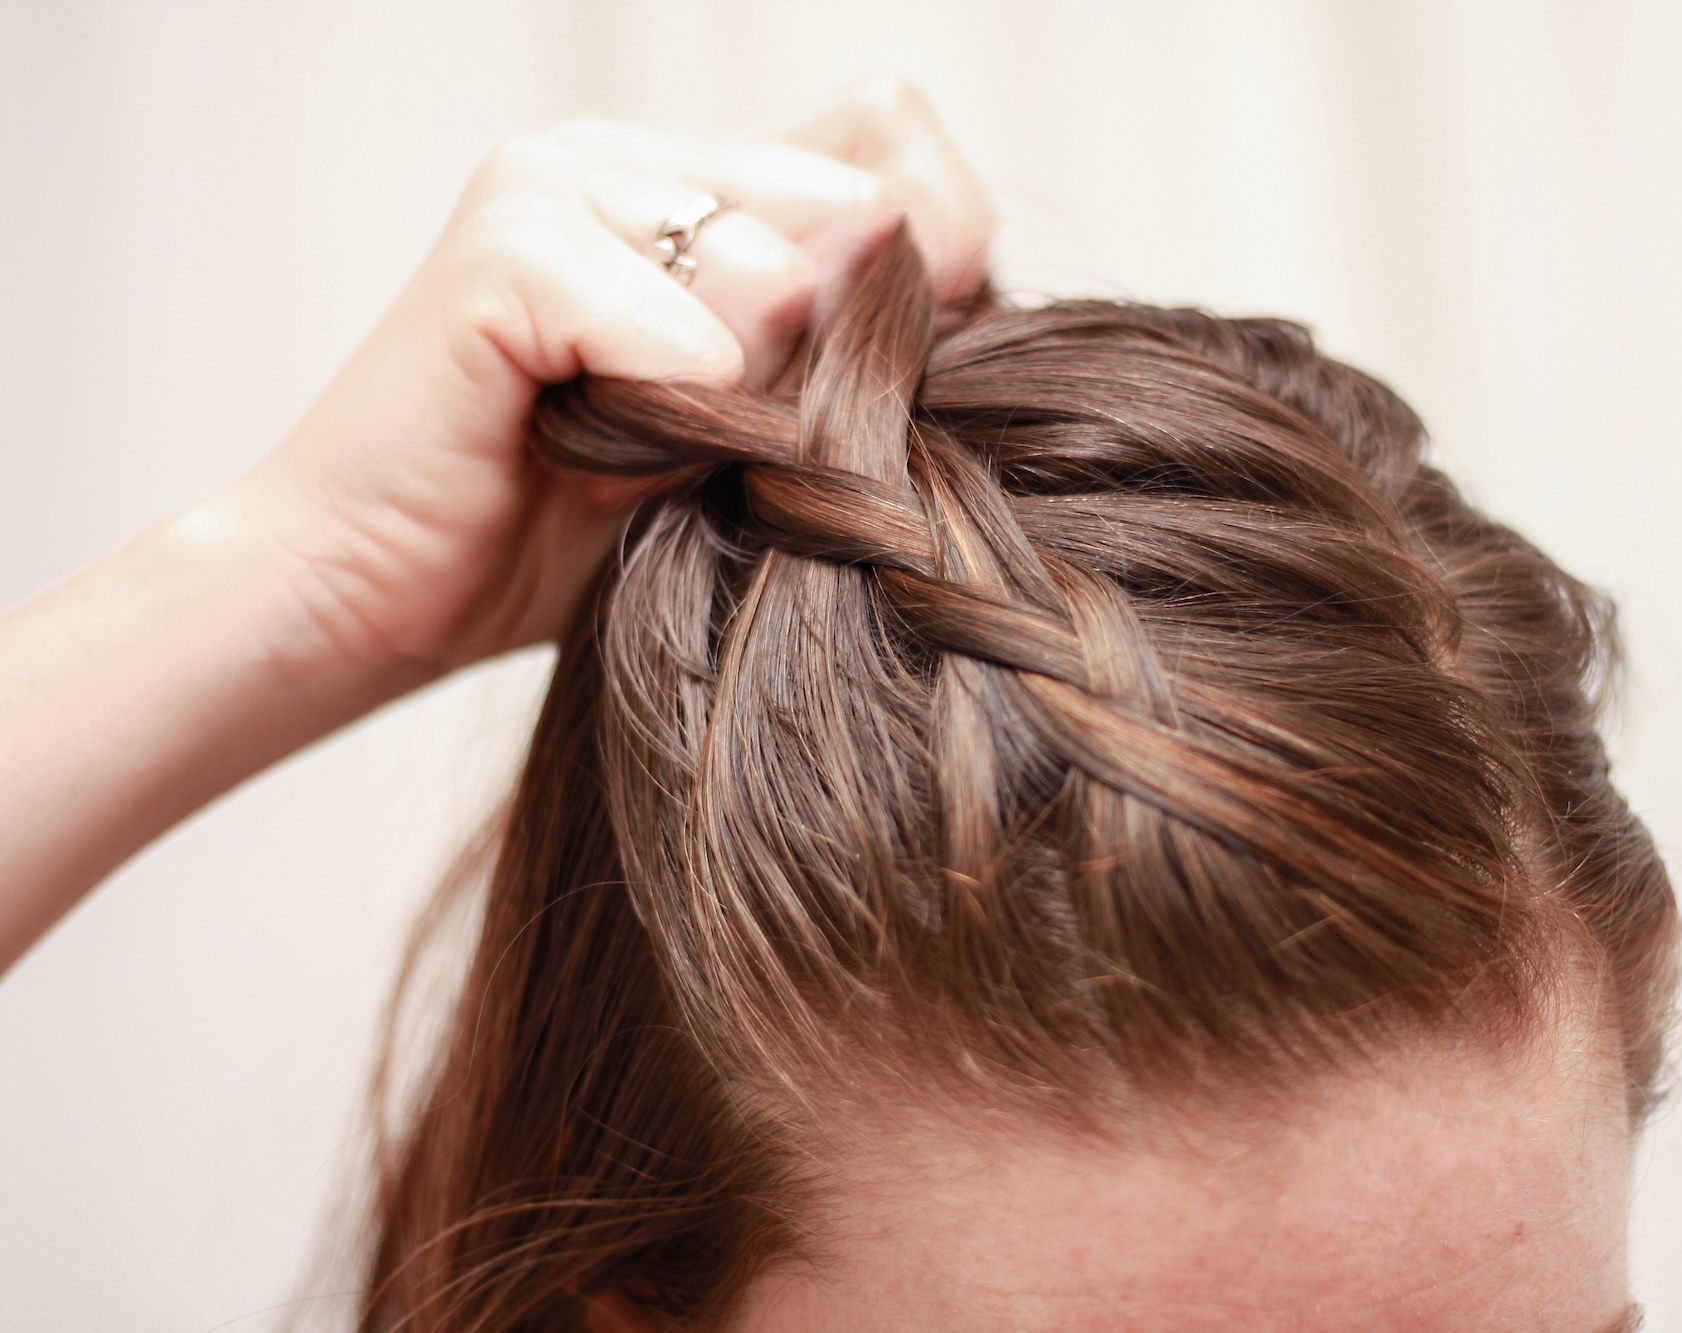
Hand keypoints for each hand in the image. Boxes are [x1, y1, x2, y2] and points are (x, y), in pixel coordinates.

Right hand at [230, 78, 992, 690]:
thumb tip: (963, 270)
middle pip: (858, 199)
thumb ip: (838, 353)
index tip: (896, 368)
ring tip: (655, 456)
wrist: (372, 594)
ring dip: (750, 401)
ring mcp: (561, 181)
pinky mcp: (506, 249)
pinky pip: (683, 325)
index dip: (933, 242)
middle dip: (839, 351)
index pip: (890, 133)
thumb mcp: (745, 441)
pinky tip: (597, 450)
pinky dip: (674, 410)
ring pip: (780, 269)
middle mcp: (634, 158)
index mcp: (699, 188)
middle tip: (754, 446)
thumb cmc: (559, 528)